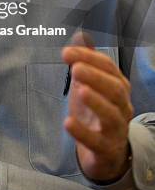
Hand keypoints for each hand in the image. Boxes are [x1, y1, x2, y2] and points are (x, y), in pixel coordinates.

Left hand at [61, 33, 133, 181]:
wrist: (105, 154)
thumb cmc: (96, 113)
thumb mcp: (89, 85)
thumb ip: (86, 61)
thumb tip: (81, 35)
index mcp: (118, 87)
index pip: (108, 68)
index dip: (89, 58)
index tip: (66, 52)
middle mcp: (122, 107)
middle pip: (115, 89)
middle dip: (96, 77)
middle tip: (75, 68)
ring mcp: (116, 130)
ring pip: (112, 115)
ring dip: (96, 101)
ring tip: (79, 90)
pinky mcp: (106, 150)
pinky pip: (97, 142)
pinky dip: (83, 132)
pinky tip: (68, 122)